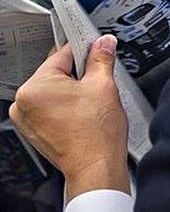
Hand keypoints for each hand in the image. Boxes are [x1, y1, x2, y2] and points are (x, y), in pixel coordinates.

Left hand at [9, 36, 129, 199]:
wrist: (96, 167)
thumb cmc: (96, 136)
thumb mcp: (104, 87)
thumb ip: (101, 60)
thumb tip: (104, 44)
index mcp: (35, 87)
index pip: (61, 55)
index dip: (83, 50)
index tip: (96, 50)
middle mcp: (23, 102)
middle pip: (55, 74)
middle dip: (77, 75)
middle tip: (97, 85)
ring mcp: (26, 119)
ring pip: (52, 92)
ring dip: (70, 92)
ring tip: (90, 105)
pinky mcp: (34, 131)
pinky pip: (49, 109)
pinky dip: (64, 108)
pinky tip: (82, 115)